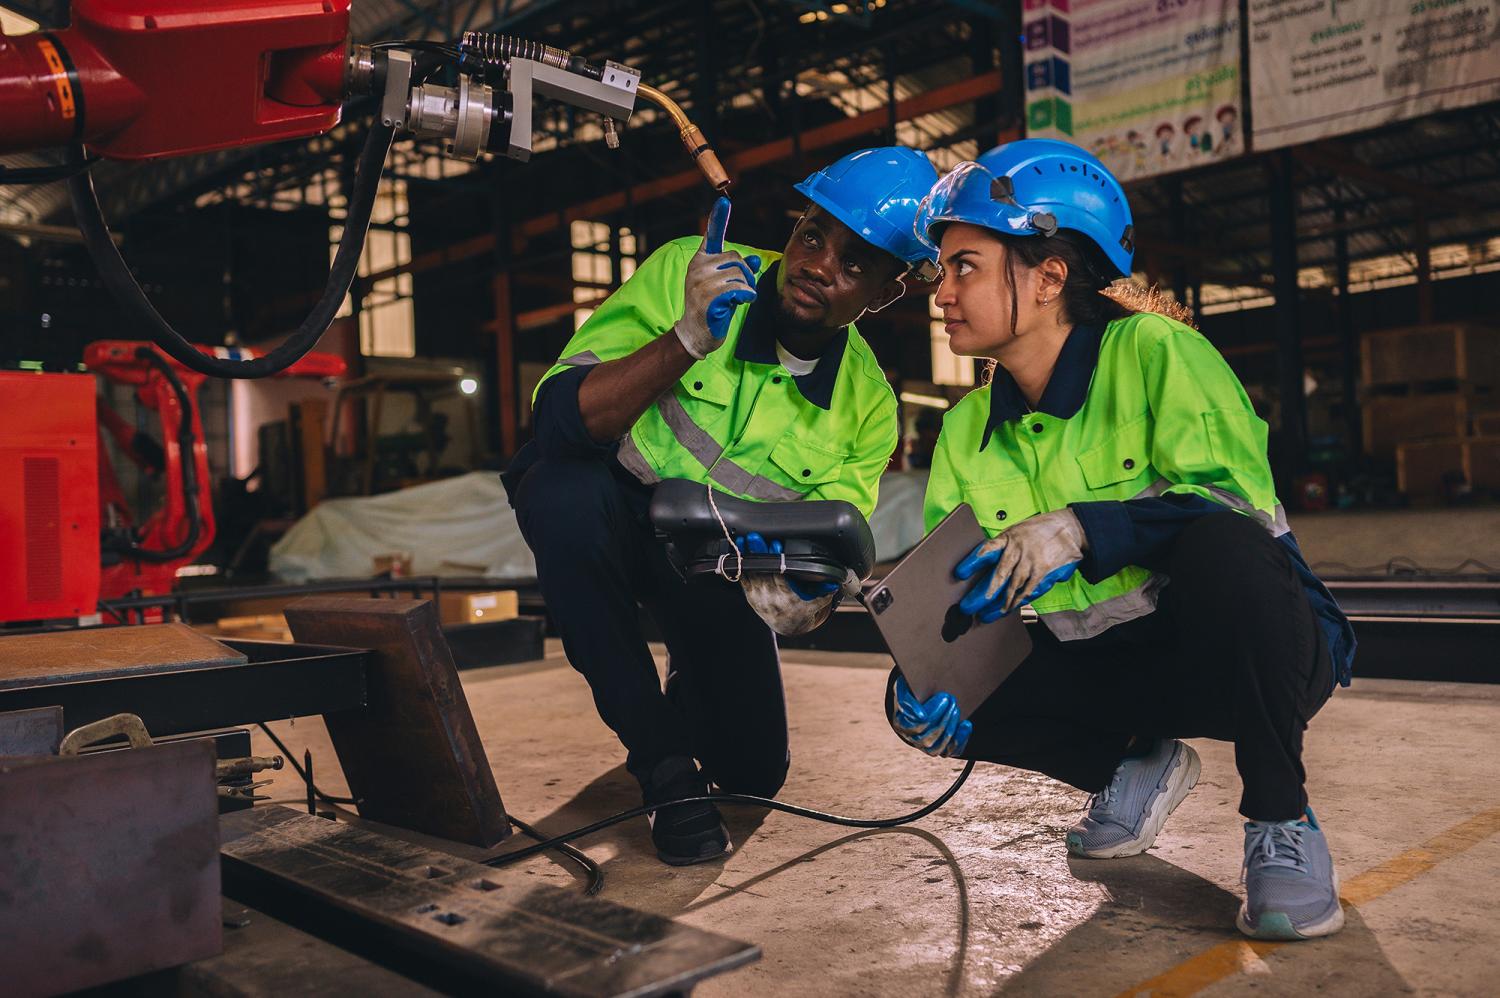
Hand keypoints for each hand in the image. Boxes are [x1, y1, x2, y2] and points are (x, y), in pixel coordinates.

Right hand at [675, 197, 760, 358]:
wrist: (696, 334)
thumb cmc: (712, 307)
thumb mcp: (727, 286)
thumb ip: (739, 271)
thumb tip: (756, 260)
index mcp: (701, 261)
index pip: (712, 236)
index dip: (719, 219)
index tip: (723, 201)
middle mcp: (698, 268)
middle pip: (736, 259)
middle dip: (746, 274)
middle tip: (742, 290)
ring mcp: (701, 283)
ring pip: (739, 275)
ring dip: (746, 289)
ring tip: (737, 300)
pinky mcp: (708, 298)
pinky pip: (738, 290)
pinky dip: (745, 296)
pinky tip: (741, 302)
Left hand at [736, 532, 838, 600]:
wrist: (787, 627)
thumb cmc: (803, 610)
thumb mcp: (816, 603)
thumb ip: (824, 592)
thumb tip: (834, 583)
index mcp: (787, 598)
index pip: (779, 575)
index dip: (776, 560)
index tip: (774, 545)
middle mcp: (771, 598)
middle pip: (763, 571)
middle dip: (759, 553)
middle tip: (755, 538)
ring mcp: (758, 597)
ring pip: (751, 574)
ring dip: (747, 556)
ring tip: (744, 541)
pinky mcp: (750, 596)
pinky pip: (744, 579)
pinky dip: (741, 566)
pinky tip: (740, 552)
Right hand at [890, 675, 970, 756]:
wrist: (922, 697)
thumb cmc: (913, 690)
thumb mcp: (904, 687)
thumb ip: (906, 699)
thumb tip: (921, 716)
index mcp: (901, 724)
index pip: (917, 725)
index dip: (932, 713)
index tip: (943, 698)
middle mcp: (912, 739)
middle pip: (928, 738)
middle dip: (944, 717)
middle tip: (952, 699)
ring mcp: (927, 746)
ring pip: (938, 747)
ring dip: (951, 728)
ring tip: (956, 709)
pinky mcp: (941, 749)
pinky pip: (951, 751)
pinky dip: (960, 739)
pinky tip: (966, 725)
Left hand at [954, 508, 1086, 621]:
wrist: (1070, 527)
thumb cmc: (1040, 530)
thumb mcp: (1019, 530)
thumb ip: (1006, 546)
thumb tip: (987, 562)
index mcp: (1008, 537)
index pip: (987, 549)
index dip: (973, 561)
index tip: (960, 573)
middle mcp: (1018, 548)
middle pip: (999, 573)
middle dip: (984, 592)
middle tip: (971, 606)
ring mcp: (1032, 560)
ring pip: (1013, 585)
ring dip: (1002, 601)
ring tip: (990, 613)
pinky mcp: (1044, 570)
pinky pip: (1029, 589)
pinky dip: (1020, 599)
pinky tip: (1011, 607)